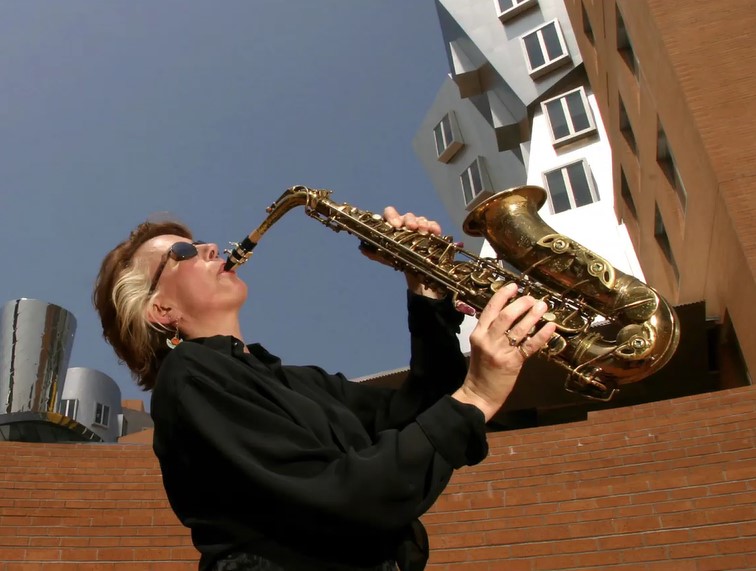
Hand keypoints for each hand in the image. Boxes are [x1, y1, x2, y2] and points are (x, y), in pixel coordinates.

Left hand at [361, 206, 443, 298]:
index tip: (395, 225)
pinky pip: (432, 225)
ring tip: (423, 231)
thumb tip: (362, 249)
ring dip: (422, 223)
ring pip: (420, 219)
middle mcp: (405, 223)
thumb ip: (374, 253)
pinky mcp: (430, 231)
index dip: (392, 216)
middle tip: (412, 227)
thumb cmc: (396, 258)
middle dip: (409, 220)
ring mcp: (418, 226)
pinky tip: (435, 232)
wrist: (412, 269)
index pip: (390, 213)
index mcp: (392, 225)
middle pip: (407, 216)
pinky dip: (434, 227)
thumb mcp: (385, 256)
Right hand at [453, 283, 556, 420]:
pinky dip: (542, 334)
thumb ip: (490, 330)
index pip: (490, 309)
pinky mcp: (513, 363)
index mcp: (478, 333)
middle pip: (506, 315)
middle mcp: (488, 340)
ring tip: (543, 306)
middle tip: (532, 298)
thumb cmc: (481, 369)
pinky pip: (530, 345)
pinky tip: (551, 326)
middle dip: (521, 304)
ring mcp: (501, 352)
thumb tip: (510, 313)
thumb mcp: (480, 345)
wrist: (479, 393)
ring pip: (520, 328)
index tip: (514, 286)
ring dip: (533, 315)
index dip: (503, 295)